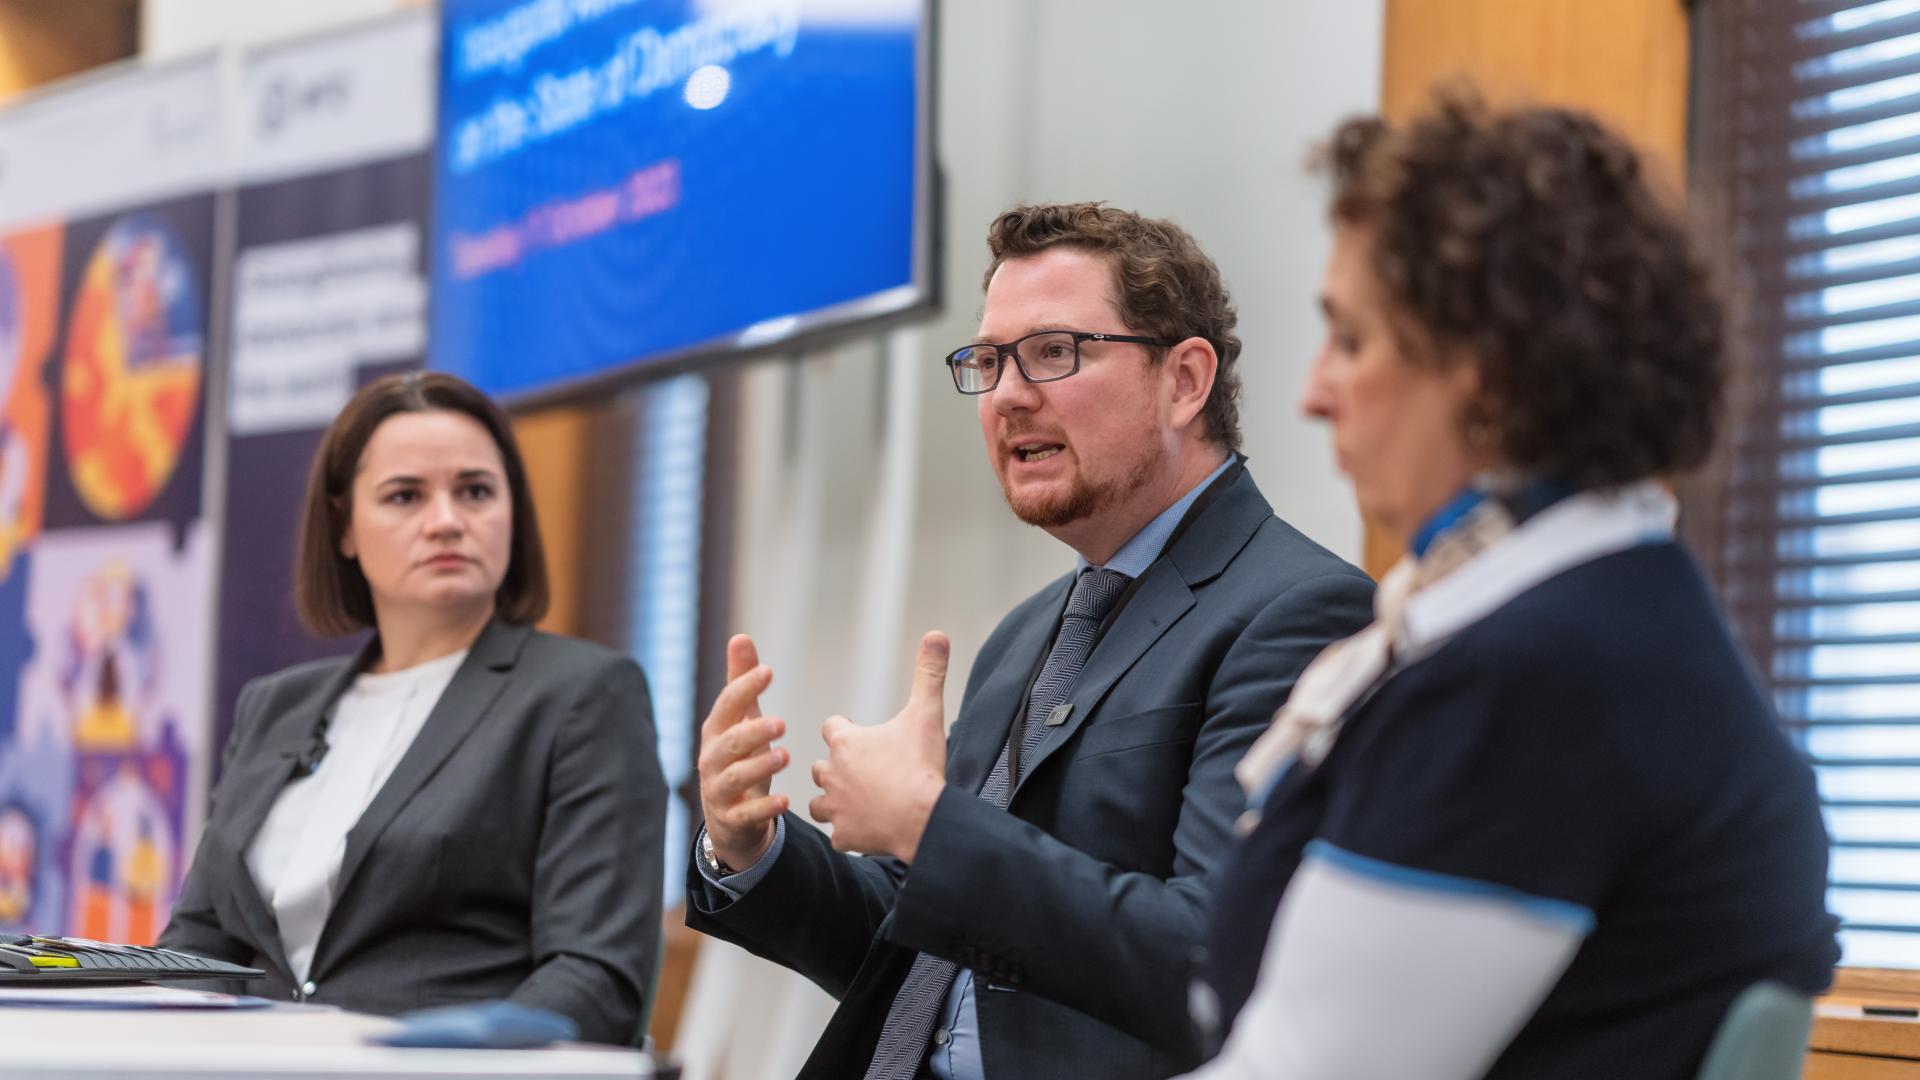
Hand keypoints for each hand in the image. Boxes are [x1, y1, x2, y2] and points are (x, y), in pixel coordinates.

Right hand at [696, 635, 789, 869]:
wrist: (728, 818)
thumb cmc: (738, 758)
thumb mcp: (740, 720)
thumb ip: (740, 682)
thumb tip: (740, 637)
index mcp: (716, 731)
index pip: (726, 705)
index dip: (744, 687)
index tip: (768, 671)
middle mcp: (712, 760)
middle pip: (730, 743)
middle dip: (753, 732)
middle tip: (782, 723)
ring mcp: (719, 790)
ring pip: (735, 777)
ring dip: (760, 767)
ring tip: (785, 756)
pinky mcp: (732, 818)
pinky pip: (746, 814)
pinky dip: (764, 808)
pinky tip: (785, 800)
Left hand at [809, 631, 949, 862]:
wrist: (923, 818)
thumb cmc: (921, 765)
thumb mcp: (926, 713)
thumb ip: (929, 673)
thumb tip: (936, 633)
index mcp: (846, 742)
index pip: (832, 727)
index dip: (844, 728)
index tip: (858, 731)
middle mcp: (832, 773)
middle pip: (820, 766)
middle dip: (836, 767)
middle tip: (861, 771)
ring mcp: (836, 807)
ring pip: (819, 803)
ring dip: (833, 801)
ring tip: (854, 801)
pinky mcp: (844, 836)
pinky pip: (838, 836)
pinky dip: (849, 834)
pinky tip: (864, 831)